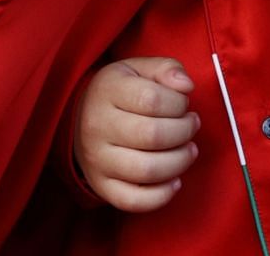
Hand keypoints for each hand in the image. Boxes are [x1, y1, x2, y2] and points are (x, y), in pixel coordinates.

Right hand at [74, 57, 198, 212]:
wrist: (78, 119)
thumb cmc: (118, 92)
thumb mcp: (137, 69)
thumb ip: (166, 68)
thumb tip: (186, 85)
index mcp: (107, 90)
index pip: (152, 99)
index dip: (179, 104)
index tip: (184, 105)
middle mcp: (97, 125)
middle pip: (153, 136)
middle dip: (184, 132)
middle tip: (191, 125)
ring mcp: (97, 159)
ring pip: (147, 170)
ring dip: (179, 162)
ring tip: (188, 150)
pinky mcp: (101, 185)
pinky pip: (134, 201)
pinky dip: (162, 195)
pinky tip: (175, 180)